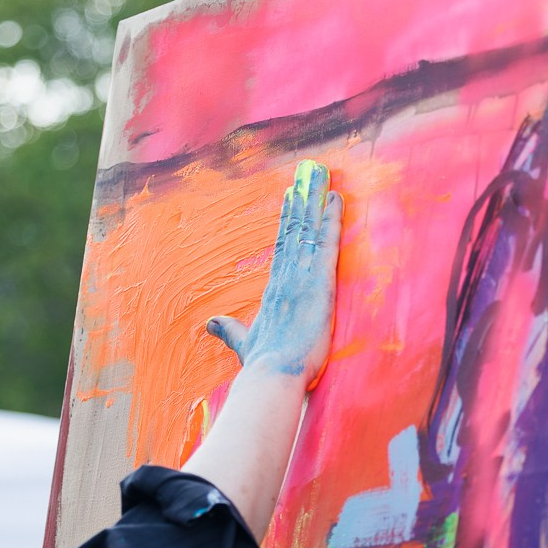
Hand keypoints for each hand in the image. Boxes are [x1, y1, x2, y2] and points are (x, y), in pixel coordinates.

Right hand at [206, 161, 342, 384]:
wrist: (272, 373)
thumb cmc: (262, 365)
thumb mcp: (244, 343)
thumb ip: (230, 330)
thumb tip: (211, 324)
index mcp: (273, 291)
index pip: (283, 248)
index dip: (288, 222)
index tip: (291, 198)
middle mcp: (285, 278)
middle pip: (294, 231)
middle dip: (302, 201)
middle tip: (308, 174)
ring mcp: (301, 277)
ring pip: (309, 230)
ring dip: (316, 200)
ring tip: (321, 174)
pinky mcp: (319, 283)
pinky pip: (326, 244)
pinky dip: (331, 220)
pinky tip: (336, 199)